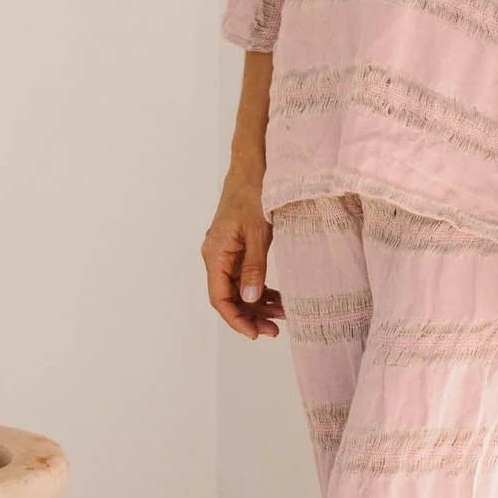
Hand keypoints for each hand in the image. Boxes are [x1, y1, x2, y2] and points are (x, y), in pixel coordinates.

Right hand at [202, 166, 283, 339]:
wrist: (253, 165)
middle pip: (228, 297)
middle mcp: (216, 255)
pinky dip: (260, 288)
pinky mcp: (238, 246)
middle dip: (250, 316)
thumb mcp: (258, 231)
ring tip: (282, 316)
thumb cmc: (253, 192)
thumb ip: (254, 267)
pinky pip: (245, 275)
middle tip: (274, 329)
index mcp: (215, 253)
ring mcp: (227, 251)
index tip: (256, 333)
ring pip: (238, 288)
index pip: (219, 298)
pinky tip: (278, 297)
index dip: (236, 319)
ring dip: (257, 304)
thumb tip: (251, 298)